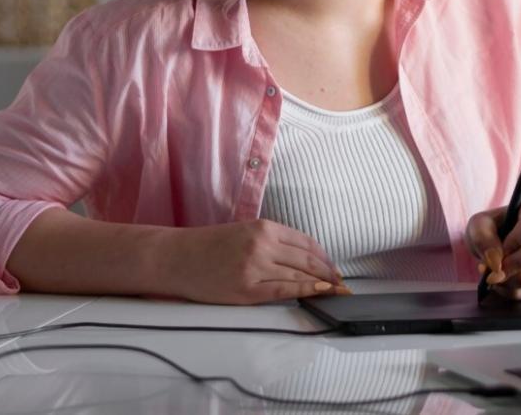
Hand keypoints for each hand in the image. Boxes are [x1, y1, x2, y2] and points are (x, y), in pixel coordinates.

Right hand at [156, 219, 349, 304]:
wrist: (176, 258)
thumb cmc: (208, 247)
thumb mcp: (243, 233)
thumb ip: (272, 242)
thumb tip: (303, 260)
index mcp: (263, 227)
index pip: (306, 242)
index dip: (325, 258)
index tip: (336, 269)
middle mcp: (262, 244)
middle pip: (308, 259)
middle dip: (329, 273)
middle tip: (344, 284)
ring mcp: (255, 266)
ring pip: (300, 275)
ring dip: (323, 284)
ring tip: (337, 292)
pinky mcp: (246, 289)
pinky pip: (284, 290)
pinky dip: (305, 291)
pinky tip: (319, 293)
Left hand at [466, 199, 520, 299]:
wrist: (499, 244)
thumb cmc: (491, 229)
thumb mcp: (479, 224)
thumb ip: (482, 238)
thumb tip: (495, 262)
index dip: (514, 241)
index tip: (500, 248)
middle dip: (513, 264)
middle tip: (495, 267)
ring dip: (508, 280)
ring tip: (494, 273)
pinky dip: (511, 291)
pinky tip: (503, 282)